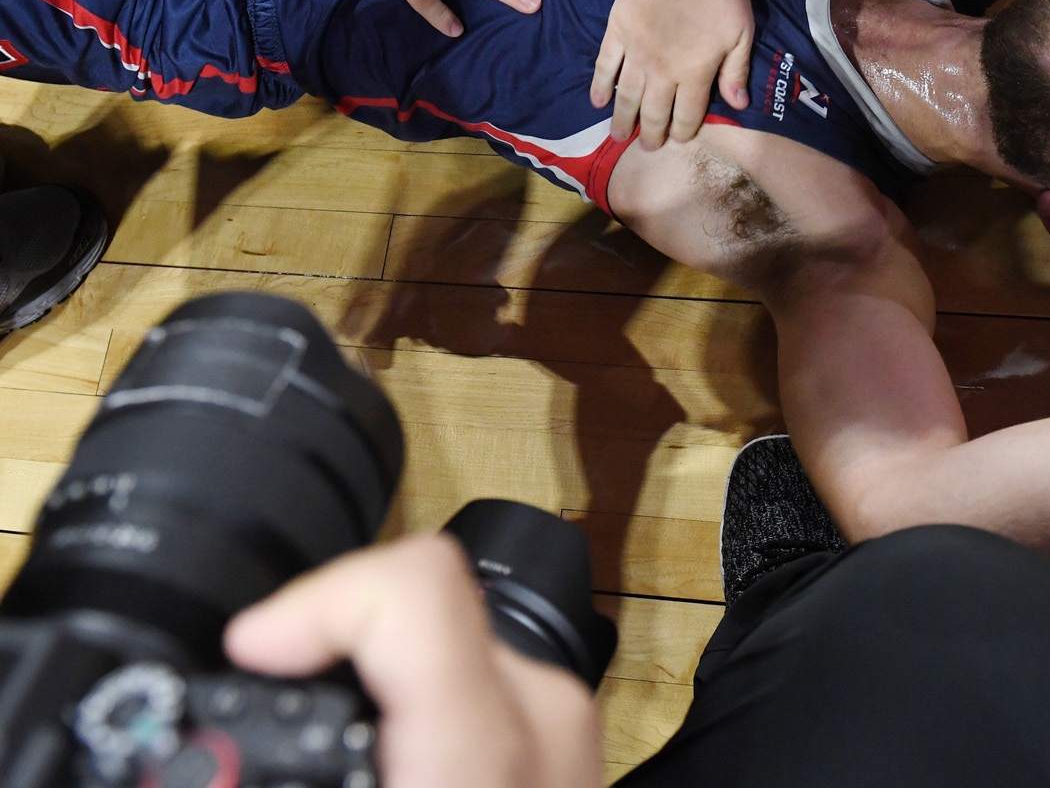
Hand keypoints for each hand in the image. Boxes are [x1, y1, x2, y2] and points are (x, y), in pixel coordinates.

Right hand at [226, 535, 602, 787]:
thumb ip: (281, 770)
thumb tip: (183, 781)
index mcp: (477, 760)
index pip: (412, 585)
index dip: (313, 598)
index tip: (254, 646)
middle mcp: (537, 719)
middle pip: (417, 592)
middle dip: (326, 630)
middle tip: (264, 686)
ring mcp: (560, 725)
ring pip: (444, 626)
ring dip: (367, 661)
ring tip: (306, 721)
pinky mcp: (562, 740)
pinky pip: (472, 668)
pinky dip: (409, 688)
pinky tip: (378, 743)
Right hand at [590, 0, 752, 147]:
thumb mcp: (741, 31)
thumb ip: (735, 71)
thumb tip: (737, 106)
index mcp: (694, 72)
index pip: (687, 114)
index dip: (683, 132)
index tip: (679, 140)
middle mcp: (661, 70)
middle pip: (654, 112)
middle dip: (651, 135)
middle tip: (647, 149)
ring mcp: (635, 51)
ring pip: (627, 95)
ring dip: (622, 119)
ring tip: (618, 136)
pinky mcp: (617, 30)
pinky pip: (605, 66)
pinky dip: (600, 86)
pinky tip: (597, 101)